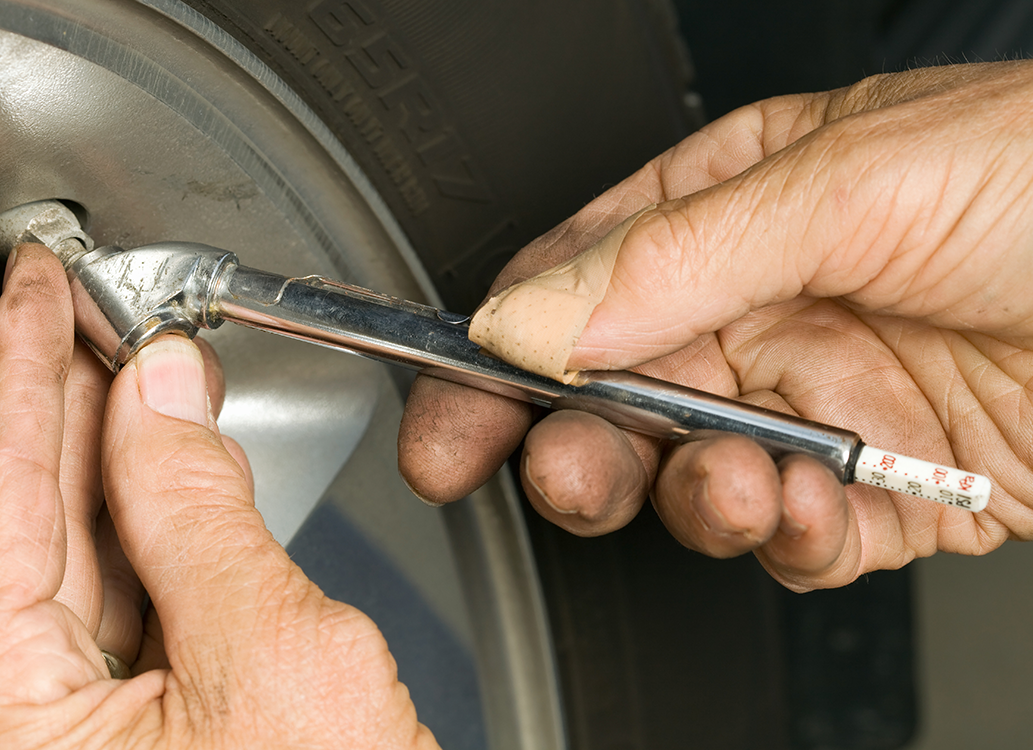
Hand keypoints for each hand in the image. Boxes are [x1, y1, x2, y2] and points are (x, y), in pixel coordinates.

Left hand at [0, 245, 436, 748]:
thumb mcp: (278, 662)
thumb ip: (205, 516)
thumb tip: (168, 395)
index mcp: (0, 719)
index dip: (20, 366)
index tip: (34, 287)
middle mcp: (6, 732)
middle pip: (20, 518)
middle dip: (62, 398)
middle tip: (92, 308)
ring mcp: (66, 740)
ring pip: (74, 559)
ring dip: (112, 457)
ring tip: (138, 369)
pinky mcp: (131, 743)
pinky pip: (124, 610)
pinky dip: (156, 530)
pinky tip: (178, 478)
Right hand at [399, 61, 1032, 590]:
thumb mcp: (852, 181)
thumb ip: (677, 256)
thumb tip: (533, 314)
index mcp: (735, 208)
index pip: (577, 281)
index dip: (502, 348)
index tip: (453, 404)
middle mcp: (767, 307)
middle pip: (616, 396)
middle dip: (572, 445)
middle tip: (559, 470)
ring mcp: (820, 404)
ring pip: (694, 476)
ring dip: (693, 494)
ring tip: (729, 483)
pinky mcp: (882, 491)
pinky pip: (793, 536)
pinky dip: (784, 539)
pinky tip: (808, 509)